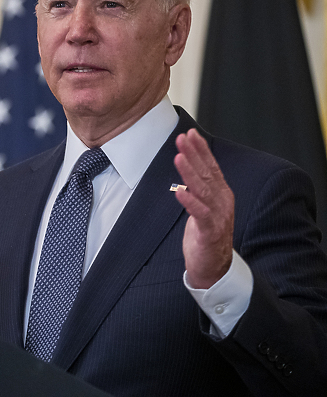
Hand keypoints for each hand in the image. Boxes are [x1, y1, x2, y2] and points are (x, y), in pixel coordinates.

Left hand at [174, 129, 234, 288]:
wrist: (214, 267)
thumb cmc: (206, 235)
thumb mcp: (203, 206)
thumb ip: (199, 187)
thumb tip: (188, 166)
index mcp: (220, 194)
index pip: (211, 166)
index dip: (201, 149)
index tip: (190, 133)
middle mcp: (222, 202)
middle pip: (207, 173)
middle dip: (194, 154)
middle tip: (182, 137)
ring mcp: (217, 216)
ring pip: (204, 190)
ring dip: (190, 172)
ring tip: (179, 157)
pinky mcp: (210, 232)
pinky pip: (200, 214)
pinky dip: (190, 202)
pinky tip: (181, 191)